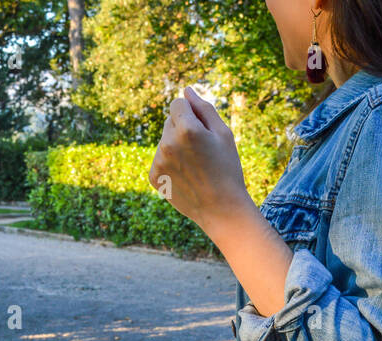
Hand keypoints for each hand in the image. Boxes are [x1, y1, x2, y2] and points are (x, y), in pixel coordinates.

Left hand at [148, 88, 252, 235]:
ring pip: (164, 140)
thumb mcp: (223, 133)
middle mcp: (167, 144)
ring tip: (195, 166)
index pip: (177, 103)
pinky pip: (160, 158)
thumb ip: (203, 108)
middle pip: (169, 121)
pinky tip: (186, 176)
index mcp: (186, 129)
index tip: (203, 130)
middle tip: (202, 151)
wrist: (221, 209)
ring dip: (176, 146)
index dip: (192, 114)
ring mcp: (158, 161)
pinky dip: (171, 163)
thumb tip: (186, 90)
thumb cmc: (227, 168)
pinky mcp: (154, 176)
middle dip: (183, 128)